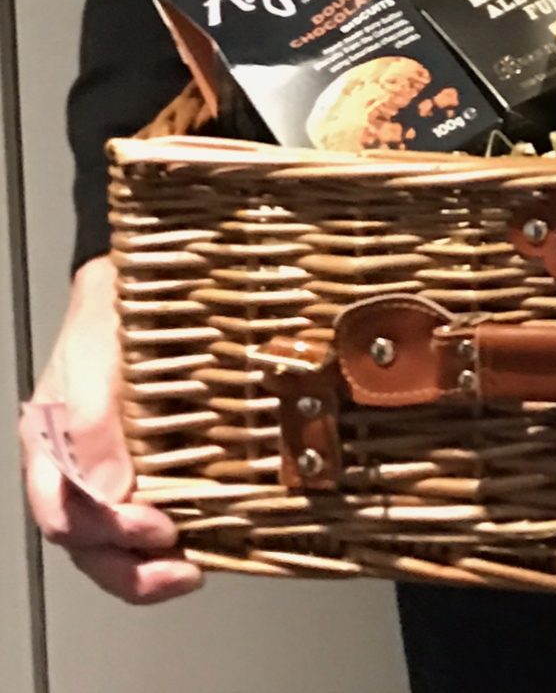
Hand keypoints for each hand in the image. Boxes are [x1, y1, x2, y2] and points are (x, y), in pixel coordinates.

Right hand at [19, 256, 202, 604]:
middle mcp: (76, 468)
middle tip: (179, 571)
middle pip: (87, 546)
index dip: (105, 533)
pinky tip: (206, 543)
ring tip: (191, 572)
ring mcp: (111, 470)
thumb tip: (112, 491)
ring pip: (116, 544)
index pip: (62, 514)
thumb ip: (93, 420)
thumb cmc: (107, 314)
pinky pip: (153, 514)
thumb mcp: (93, 353)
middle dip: (130, 571)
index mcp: (49, 446)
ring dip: (151, 568)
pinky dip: (175, 539)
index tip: (154, 526)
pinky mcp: (152, 465)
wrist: (140, 282)